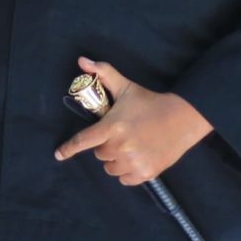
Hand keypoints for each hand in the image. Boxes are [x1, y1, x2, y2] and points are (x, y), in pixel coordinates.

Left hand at [52, 57, 211, 186]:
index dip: (68, 148)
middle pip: (99, 154)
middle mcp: (121, 147)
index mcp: (112, 127)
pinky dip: (127, 171)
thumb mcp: (126, 87)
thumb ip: (103, 73)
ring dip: (115, 160)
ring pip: (110, 168)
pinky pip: (124, 179)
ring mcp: (133, 162)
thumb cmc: (150, 103)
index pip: (83, 141)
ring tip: (130, 146)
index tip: (58, 155)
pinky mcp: (145, 173)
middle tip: (122, 134)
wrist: (182, 118)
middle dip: (106, 145)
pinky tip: (137, 157)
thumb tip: (82, 61)